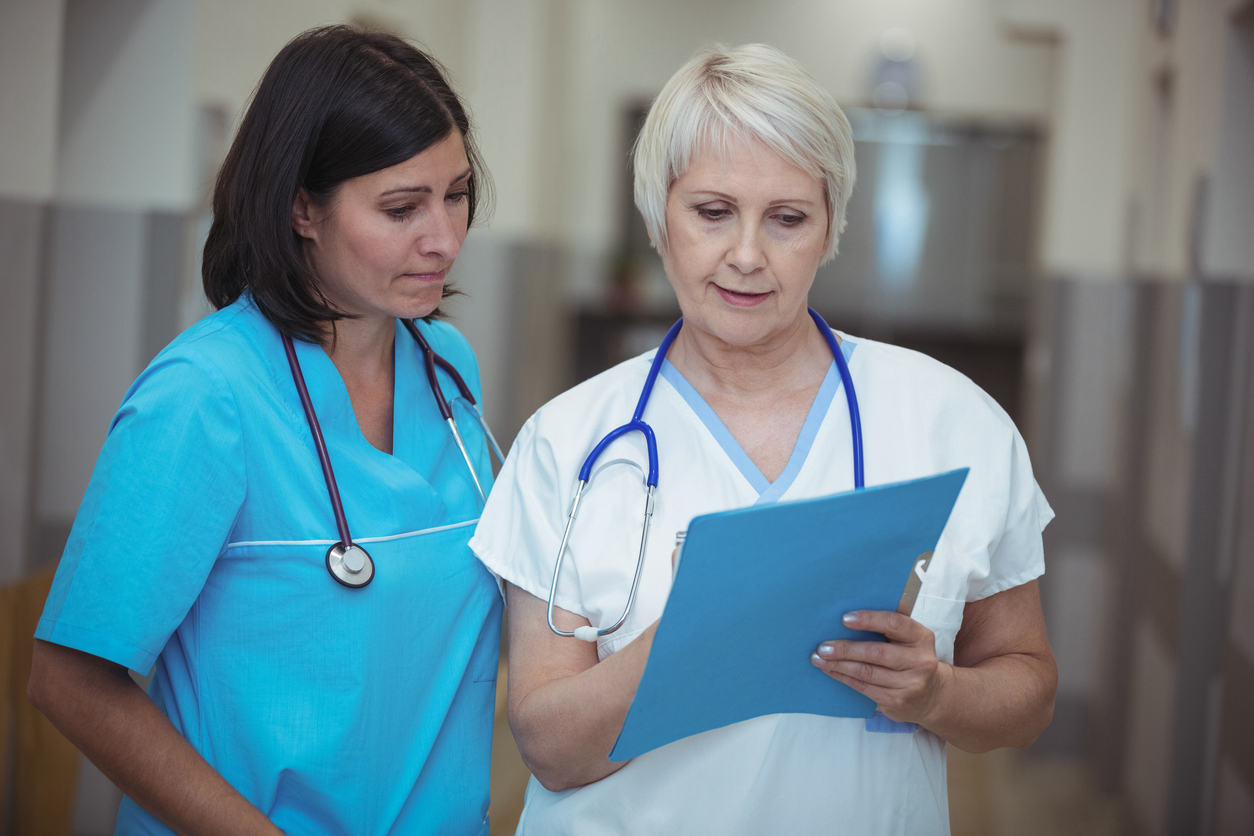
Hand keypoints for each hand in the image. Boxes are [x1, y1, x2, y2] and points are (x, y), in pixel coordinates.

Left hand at [809, 610, 949, 725]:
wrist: (933, 696)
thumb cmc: (911, 658)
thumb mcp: (910, 640)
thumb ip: (889, 627)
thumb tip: (848, 617)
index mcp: (921, 637)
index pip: (894, 624)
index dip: (869, 620)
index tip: (845, 619)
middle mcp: (919, 661)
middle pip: (876, 653)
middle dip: (846, 649)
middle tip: (823, 646)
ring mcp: (909, 684)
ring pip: (866, 673)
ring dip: (839, 665)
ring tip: (819, 658)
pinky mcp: (896, 701)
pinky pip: (864, 688)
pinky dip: (843, 678)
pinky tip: (830, 670)